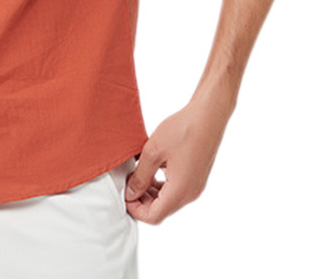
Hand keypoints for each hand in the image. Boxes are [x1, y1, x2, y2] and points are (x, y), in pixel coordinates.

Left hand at [124, 94, 232, 224]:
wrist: (208, 115)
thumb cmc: (182, 130)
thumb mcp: (153, 152)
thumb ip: (140, 176)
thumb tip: (130, 193)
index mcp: (180, 191)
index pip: (154, 216)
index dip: (135, 209)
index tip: (124, 194)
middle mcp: (190, 194)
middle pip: (161, 211)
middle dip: (141, 201)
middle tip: (128, 183)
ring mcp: (195, 187)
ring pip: (168, 201)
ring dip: (151, 193)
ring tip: (137, 174)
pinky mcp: (196, 178)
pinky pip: (176, 190)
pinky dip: (161, 185)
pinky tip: (151, 169)